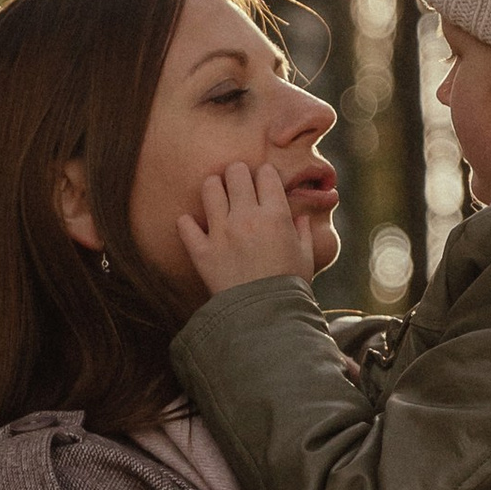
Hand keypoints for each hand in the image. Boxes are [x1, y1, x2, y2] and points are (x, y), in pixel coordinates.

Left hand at [180, 163, 313, 296]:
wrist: (266, 318)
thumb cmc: (290, 287)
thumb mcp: (306, 256)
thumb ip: (303, 232)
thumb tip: (300, 218)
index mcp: (276, 215)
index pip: (265, 173)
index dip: (265, 175)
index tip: (263, 183)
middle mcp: (247, 218)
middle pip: (236, 172)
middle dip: (237, 174)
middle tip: (238, 185)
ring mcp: (222, 233)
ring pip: (209, 188)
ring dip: (213, 189)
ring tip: (217, 199)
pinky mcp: (202, 251)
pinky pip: (185, 224)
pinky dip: (187, 223)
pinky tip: (194, 226)